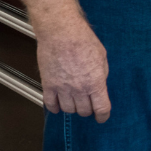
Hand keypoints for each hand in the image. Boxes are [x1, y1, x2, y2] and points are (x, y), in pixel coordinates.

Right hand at [18, 0, 111, 121]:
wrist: (61, 32)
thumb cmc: (83, 40)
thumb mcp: (102, 57)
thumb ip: (101, 74)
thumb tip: (99, 85)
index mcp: (96, 82)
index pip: (102, 108)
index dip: (102, 116)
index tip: (102, 117)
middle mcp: (79, 89)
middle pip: (84, 111)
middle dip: (87, 110)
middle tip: (87, 105)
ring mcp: (62, 88)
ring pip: (68, 110)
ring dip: (72, 108)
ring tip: (73, 101)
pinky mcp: (48, 85)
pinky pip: (50, 104)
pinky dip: (55, 107)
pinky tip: (58, 105)